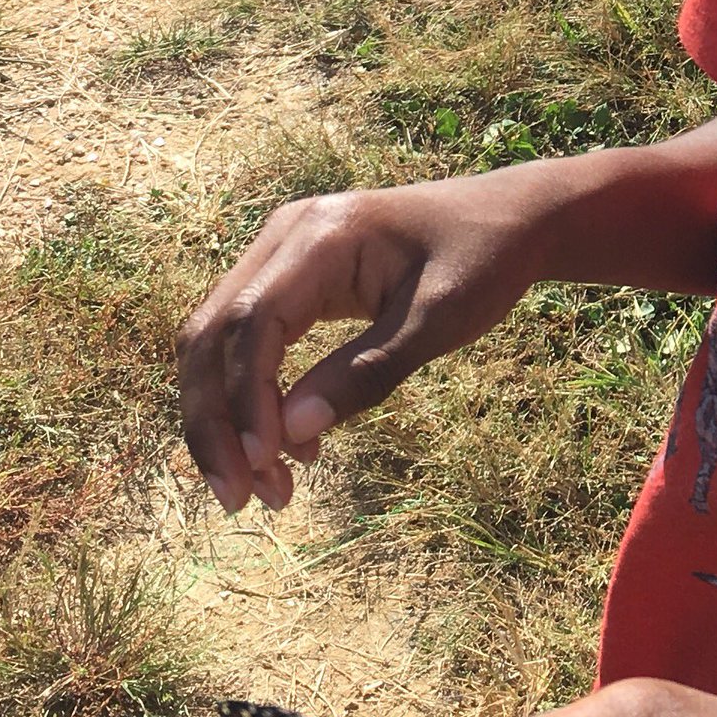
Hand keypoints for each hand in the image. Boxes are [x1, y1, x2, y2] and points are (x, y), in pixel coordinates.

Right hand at [176, 169, 549, 512]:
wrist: (505, 218)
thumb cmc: (481, 261)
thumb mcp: (438, 321)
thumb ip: (367, 373)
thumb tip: (294, 432)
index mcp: (320, 236)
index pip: (251, 323)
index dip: (244, 399)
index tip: (262, 465)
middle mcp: (283, 238)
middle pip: (211, 336)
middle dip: (214, 423)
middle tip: (239, 498)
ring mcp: (280, 257)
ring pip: (217, 344)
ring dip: (226, 420)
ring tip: (266, 489)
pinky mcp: (289, 282)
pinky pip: (247, 344)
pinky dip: (254, 401)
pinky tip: (293, 449)